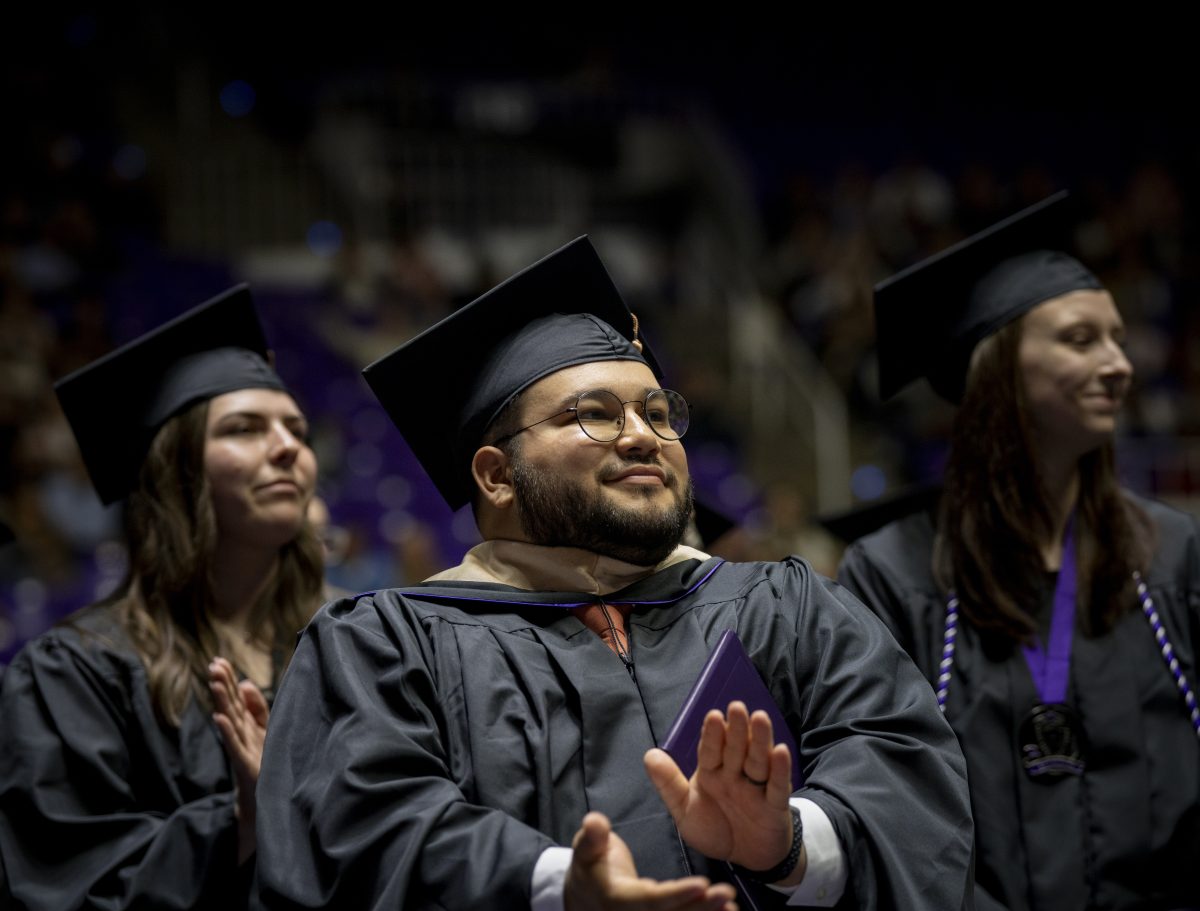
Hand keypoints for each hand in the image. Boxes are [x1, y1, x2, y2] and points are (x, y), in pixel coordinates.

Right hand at [208, 657, 268, 862]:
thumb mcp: (266, 732)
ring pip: (231, 722)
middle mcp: (242, 736)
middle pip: (230, 706)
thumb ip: (257, 709)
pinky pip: (235, 747)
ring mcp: (243, 751)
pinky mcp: (246, 767)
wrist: (268, 805)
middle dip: (222, 685)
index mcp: (247, 727)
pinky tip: (220, 718)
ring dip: (222, 702)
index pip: (235, 699)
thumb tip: (246, 683)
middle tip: (213, 664)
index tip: (219, 660)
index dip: (228, 680)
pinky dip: (228, 732)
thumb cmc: (266, 767)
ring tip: (215, 682)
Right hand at [564, 812, 737, 910]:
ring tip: (732, 906)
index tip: (702, 884)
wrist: (584, 898)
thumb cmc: (591, 868)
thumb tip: (594, 820)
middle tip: (727, 894)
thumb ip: (593, 837)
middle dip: (700, 907)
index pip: (650, 900)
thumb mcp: (586, 848)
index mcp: (618, 899)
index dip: (676, 895)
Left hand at [644, 702, 800, 882]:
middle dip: (736, 729)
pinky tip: (780, 751)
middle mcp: (734, 775)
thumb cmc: (715, 829)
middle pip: (735, 749)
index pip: (710, 750)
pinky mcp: (775, 804)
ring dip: (759, 740)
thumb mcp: (685, 811)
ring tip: (760, 717)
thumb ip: (669, 784)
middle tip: (737, 706)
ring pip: (758, 761)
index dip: (712, 734)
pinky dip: (780, 769)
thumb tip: (649, 755)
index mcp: (711, 773)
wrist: (746, 858)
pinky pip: (777, 786)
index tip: (713, 716)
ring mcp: (756, 788)